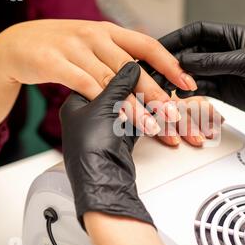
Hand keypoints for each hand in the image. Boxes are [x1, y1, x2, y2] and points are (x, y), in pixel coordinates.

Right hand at [0, 19, 196, 135]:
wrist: (18, 44)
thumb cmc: (61, 49)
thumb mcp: (93, 49)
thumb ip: (118, 62)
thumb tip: (148, 79)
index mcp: (109, 32)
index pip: (147, 46)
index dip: (170, 65)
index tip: (189, 84)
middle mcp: (95, 36)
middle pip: (132, 67)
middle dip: (157, 94)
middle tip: (175, 115)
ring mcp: (75, 48)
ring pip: (111, 80)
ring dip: (133, 106)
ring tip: (152, 125)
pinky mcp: (55, 62)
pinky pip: (84, 84)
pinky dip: (102, 102)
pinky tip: (114, 117)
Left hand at [60, 62, 152, 227]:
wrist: (101, 182)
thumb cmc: (90, 150)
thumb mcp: (103, 108)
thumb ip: (118, 85)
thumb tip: (131, 66)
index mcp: (78, 102)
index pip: (102, 76)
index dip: (123, 68)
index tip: (141, 62)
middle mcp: (91, 113)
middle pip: (121, 92)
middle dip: (143, 89)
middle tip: (158, 80)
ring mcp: (108, 126)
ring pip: (134, 107)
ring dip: (152, 105)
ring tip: (166, 100)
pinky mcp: (122, 138)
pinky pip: (141, 121)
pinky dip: (153, 117)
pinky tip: (163, 112)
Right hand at [159, 21, 244, 171]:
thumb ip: (216, 62)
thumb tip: (186, 62)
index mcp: (233, 36)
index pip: (198, 33)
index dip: (177, 39)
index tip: (159, 47)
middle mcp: (226, 53)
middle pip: (192, 54)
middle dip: (173, 62)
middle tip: (156, 70)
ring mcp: (225, 73)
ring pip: (194, 73)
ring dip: (179, 79)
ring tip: (163, 85)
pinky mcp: (226, 91)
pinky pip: (203, 89)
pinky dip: (190, 92)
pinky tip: (180, 94)